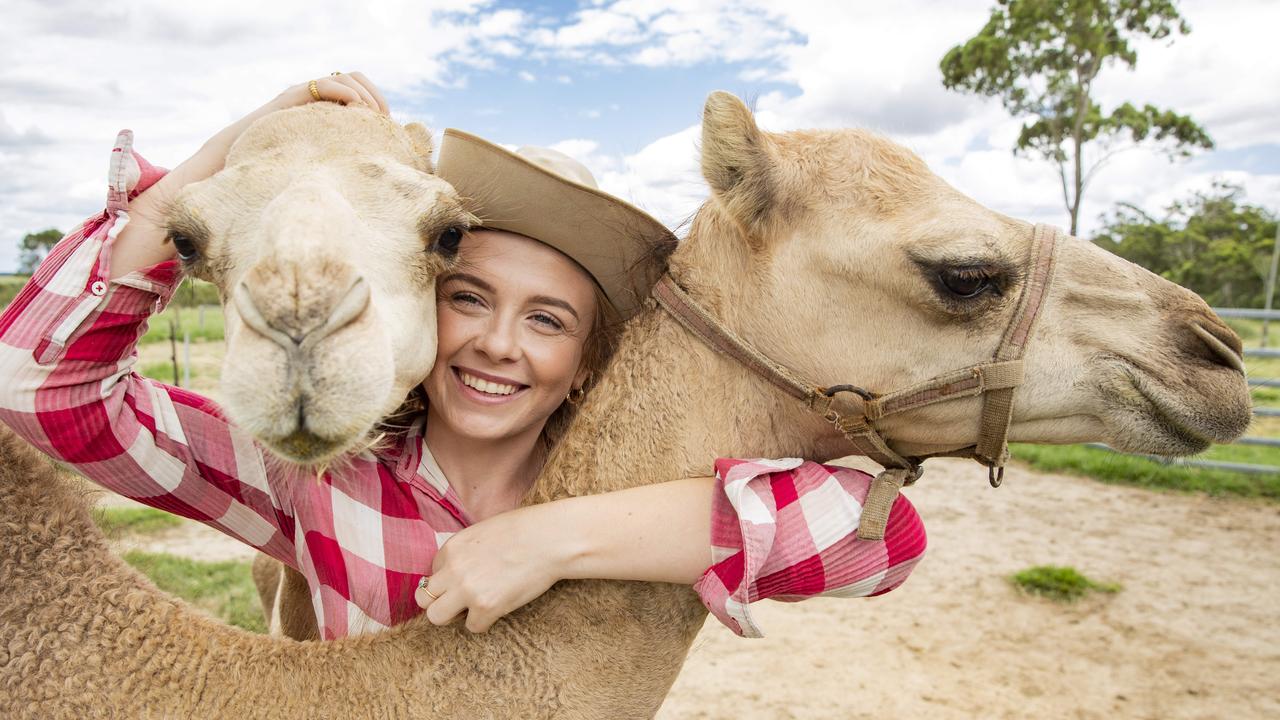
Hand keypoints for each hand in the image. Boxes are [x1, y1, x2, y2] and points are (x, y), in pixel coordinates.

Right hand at [205, 71, 390, 157]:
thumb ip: (340, 150)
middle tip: (384, 118)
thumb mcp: (320, 154)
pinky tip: (355, 109)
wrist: (240, 154)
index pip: (359, 86)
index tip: (388, 122)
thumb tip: (372, 166)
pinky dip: (345, 93)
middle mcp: (316, 94)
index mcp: (325, 104)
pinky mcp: (292, 96)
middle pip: (355, 76)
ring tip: (372, 115)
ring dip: (364, 94)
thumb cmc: (282, 161)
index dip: (377, 99)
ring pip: (344, 77)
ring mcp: (304, 92)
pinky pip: (324, 84)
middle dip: (375, 95)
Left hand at [414, 506, 571, 632]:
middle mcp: (453, 569)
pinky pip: (472, 627)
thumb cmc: (524, 531)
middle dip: (440, 601)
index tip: (468, 579)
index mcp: (452, 548)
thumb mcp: (483, 532)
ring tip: (474, 609)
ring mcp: (467, 590)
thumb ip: (465, 552)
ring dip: (453, 616)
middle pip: (424, 598)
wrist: (550, 539)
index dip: (449, 580)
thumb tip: (458, 570)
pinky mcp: (486, 608)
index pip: (432, 573)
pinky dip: (484, 621)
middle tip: (461, 601)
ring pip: (436, 617)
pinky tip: (499, 607)